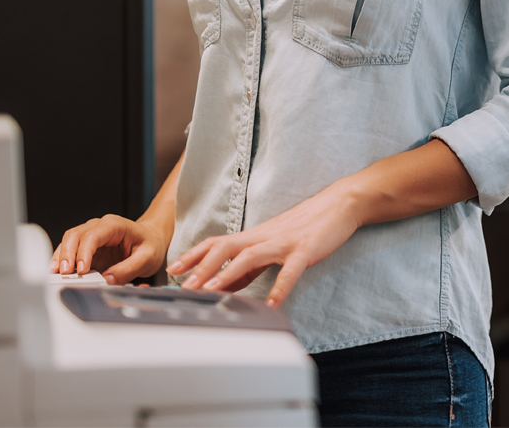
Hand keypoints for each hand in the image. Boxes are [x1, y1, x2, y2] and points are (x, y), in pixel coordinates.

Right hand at [50, 214, 168, 284]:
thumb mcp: (146, 258)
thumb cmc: (150, 244)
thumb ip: (127, 270)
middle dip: (67, 253)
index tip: (81, 269)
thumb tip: (106, 281)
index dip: (84, 252)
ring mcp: (92, 235)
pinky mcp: (88, 247)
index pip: (93, 235)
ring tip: (56, 273)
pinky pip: (71, 249)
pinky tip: (58, 270)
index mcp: (115, 225)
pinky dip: (63, 259)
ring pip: (69, 240)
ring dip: (61, 256)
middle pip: (76, 234)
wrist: (152, 238)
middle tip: (64, 273)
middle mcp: (100, 227)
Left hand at [167, 182, 359, 306]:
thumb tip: (224, 285)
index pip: (216, 243)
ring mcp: (283, 243)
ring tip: (213, 290)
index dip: (193, 255)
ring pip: (250, 256)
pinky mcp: (304, 250)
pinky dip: (279, 287)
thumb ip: (248, 267)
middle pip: (225, 247)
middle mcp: (263, 237)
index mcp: (253, 236)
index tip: (173, 269)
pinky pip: (289, 270)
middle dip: (202, 266)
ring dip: (228, 273)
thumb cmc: (303, 227)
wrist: (336, 205)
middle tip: (184, 284)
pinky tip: (272, 303)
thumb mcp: (271, 247)